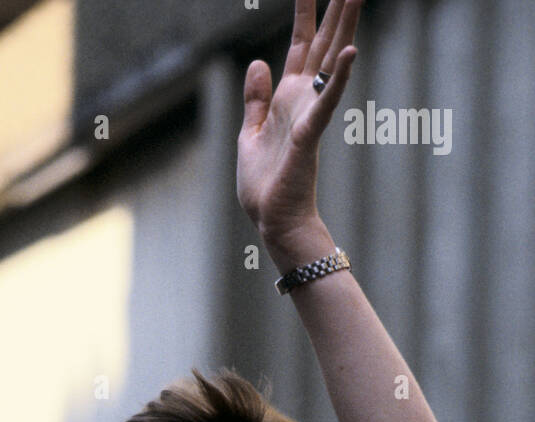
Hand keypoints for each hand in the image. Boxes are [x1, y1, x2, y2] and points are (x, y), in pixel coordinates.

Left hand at [237, 0, 361, 253]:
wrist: (272, 220)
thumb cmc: (264, 186)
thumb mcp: (249, 133)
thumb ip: (256, 99)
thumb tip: (257, 64)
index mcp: (287, 97)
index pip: (299, 44)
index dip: (304, 13)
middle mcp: (302, 99)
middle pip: (322, 43)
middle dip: (334, 9)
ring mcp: (309, 113)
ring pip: (330, 62)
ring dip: (345, 28)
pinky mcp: (309, 133)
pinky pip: (326, 101)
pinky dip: (339, 78)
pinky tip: (352, 52)